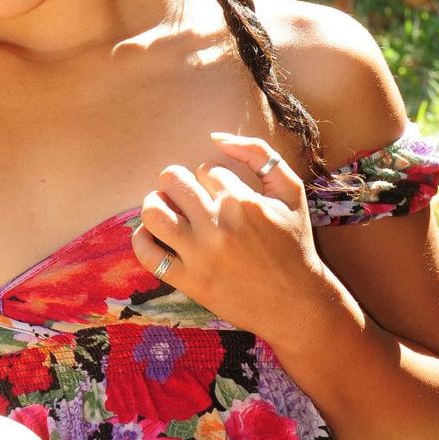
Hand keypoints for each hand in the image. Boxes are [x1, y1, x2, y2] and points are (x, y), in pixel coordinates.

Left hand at [130, 131, 328, 339]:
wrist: (297, 303)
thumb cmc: (294, 243)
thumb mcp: (290, 190)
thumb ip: (259, 153)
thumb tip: (216, 136)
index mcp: (242, 200)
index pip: (205, 169)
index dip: (210, 177)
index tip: (221, 194)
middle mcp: (218, 225)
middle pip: (172, 181)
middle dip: (176, 182)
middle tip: (185, 195)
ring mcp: (200, 254)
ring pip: (153, 212)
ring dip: (154, 204)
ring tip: (166, 210)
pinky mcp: (189, 281)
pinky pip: (147, 253)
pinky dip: (141, 239)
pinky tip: (152, 235)